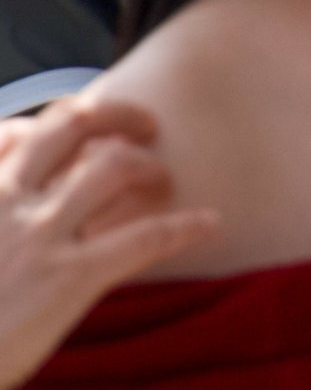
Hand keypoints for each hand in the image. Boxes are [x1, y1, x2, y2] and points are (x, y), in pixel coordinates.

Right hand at [0, 94, 218, 389]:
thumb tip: (21, 211)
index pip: (16, 133)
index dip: (55, 127)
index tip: (78, 142)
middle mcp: (4, 201)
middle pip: (72, 122)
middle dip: (118, 112)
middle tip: (146, 126)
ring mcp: (39, 236)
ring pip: (114, 164)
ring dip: (150, 166)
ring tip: (165, 180)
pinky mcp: (69, 277)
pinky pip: (144, 238)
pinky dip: (184, 226)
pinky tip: (209, 224)